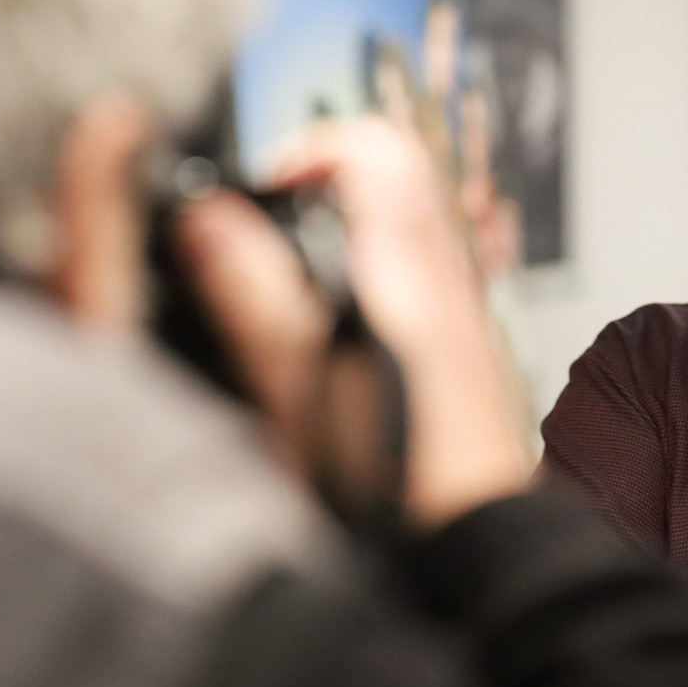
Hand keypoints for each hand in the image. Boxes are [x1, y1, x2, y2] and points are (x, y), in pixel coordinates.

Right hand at [186, 117, 527, 526]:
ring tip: (296, 267)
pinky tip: (338, 326)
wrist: (477, 538)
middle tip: (280, 213)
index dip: (313, 148)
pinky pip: (421, 272)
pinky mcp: (464, 346)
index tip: (270, 183)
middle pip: (397, 175)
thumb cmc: (402, 474)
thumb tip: (210, 223)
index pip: (375, 149)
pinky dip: (374, 269)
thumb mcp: (302, 383)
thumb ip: (253, 295)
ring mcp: (462, 309)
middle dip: (328, 181)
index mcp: (406, 267)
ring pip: (410, 223)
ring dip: (351, 224)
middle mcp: (444, 276)